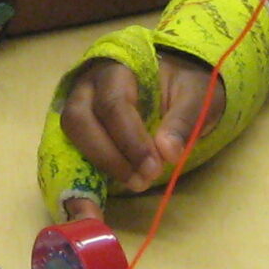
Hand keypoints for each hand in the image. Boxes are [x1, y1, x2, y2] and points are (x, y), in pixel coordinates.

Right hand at [60, 50, 218, 194]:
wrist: (177, 78)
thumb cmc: (186, 83)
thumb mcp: (198, 94)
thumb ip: (184, 120)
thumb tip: (168, 153)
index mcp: (117, 67)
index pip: (113, 104)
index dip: (130, 140)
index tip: (154, 168)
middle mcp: (89, 84)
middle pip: (79, 120)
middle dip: (109, 156)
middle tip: (141, 181)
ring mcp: (80, 104)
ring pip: (70, 135)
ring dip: (98, 165)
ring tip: (133, 183)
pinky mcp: (81, 127)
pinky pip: (70, 149)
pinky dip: (81, 175)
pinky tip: (97, 201)